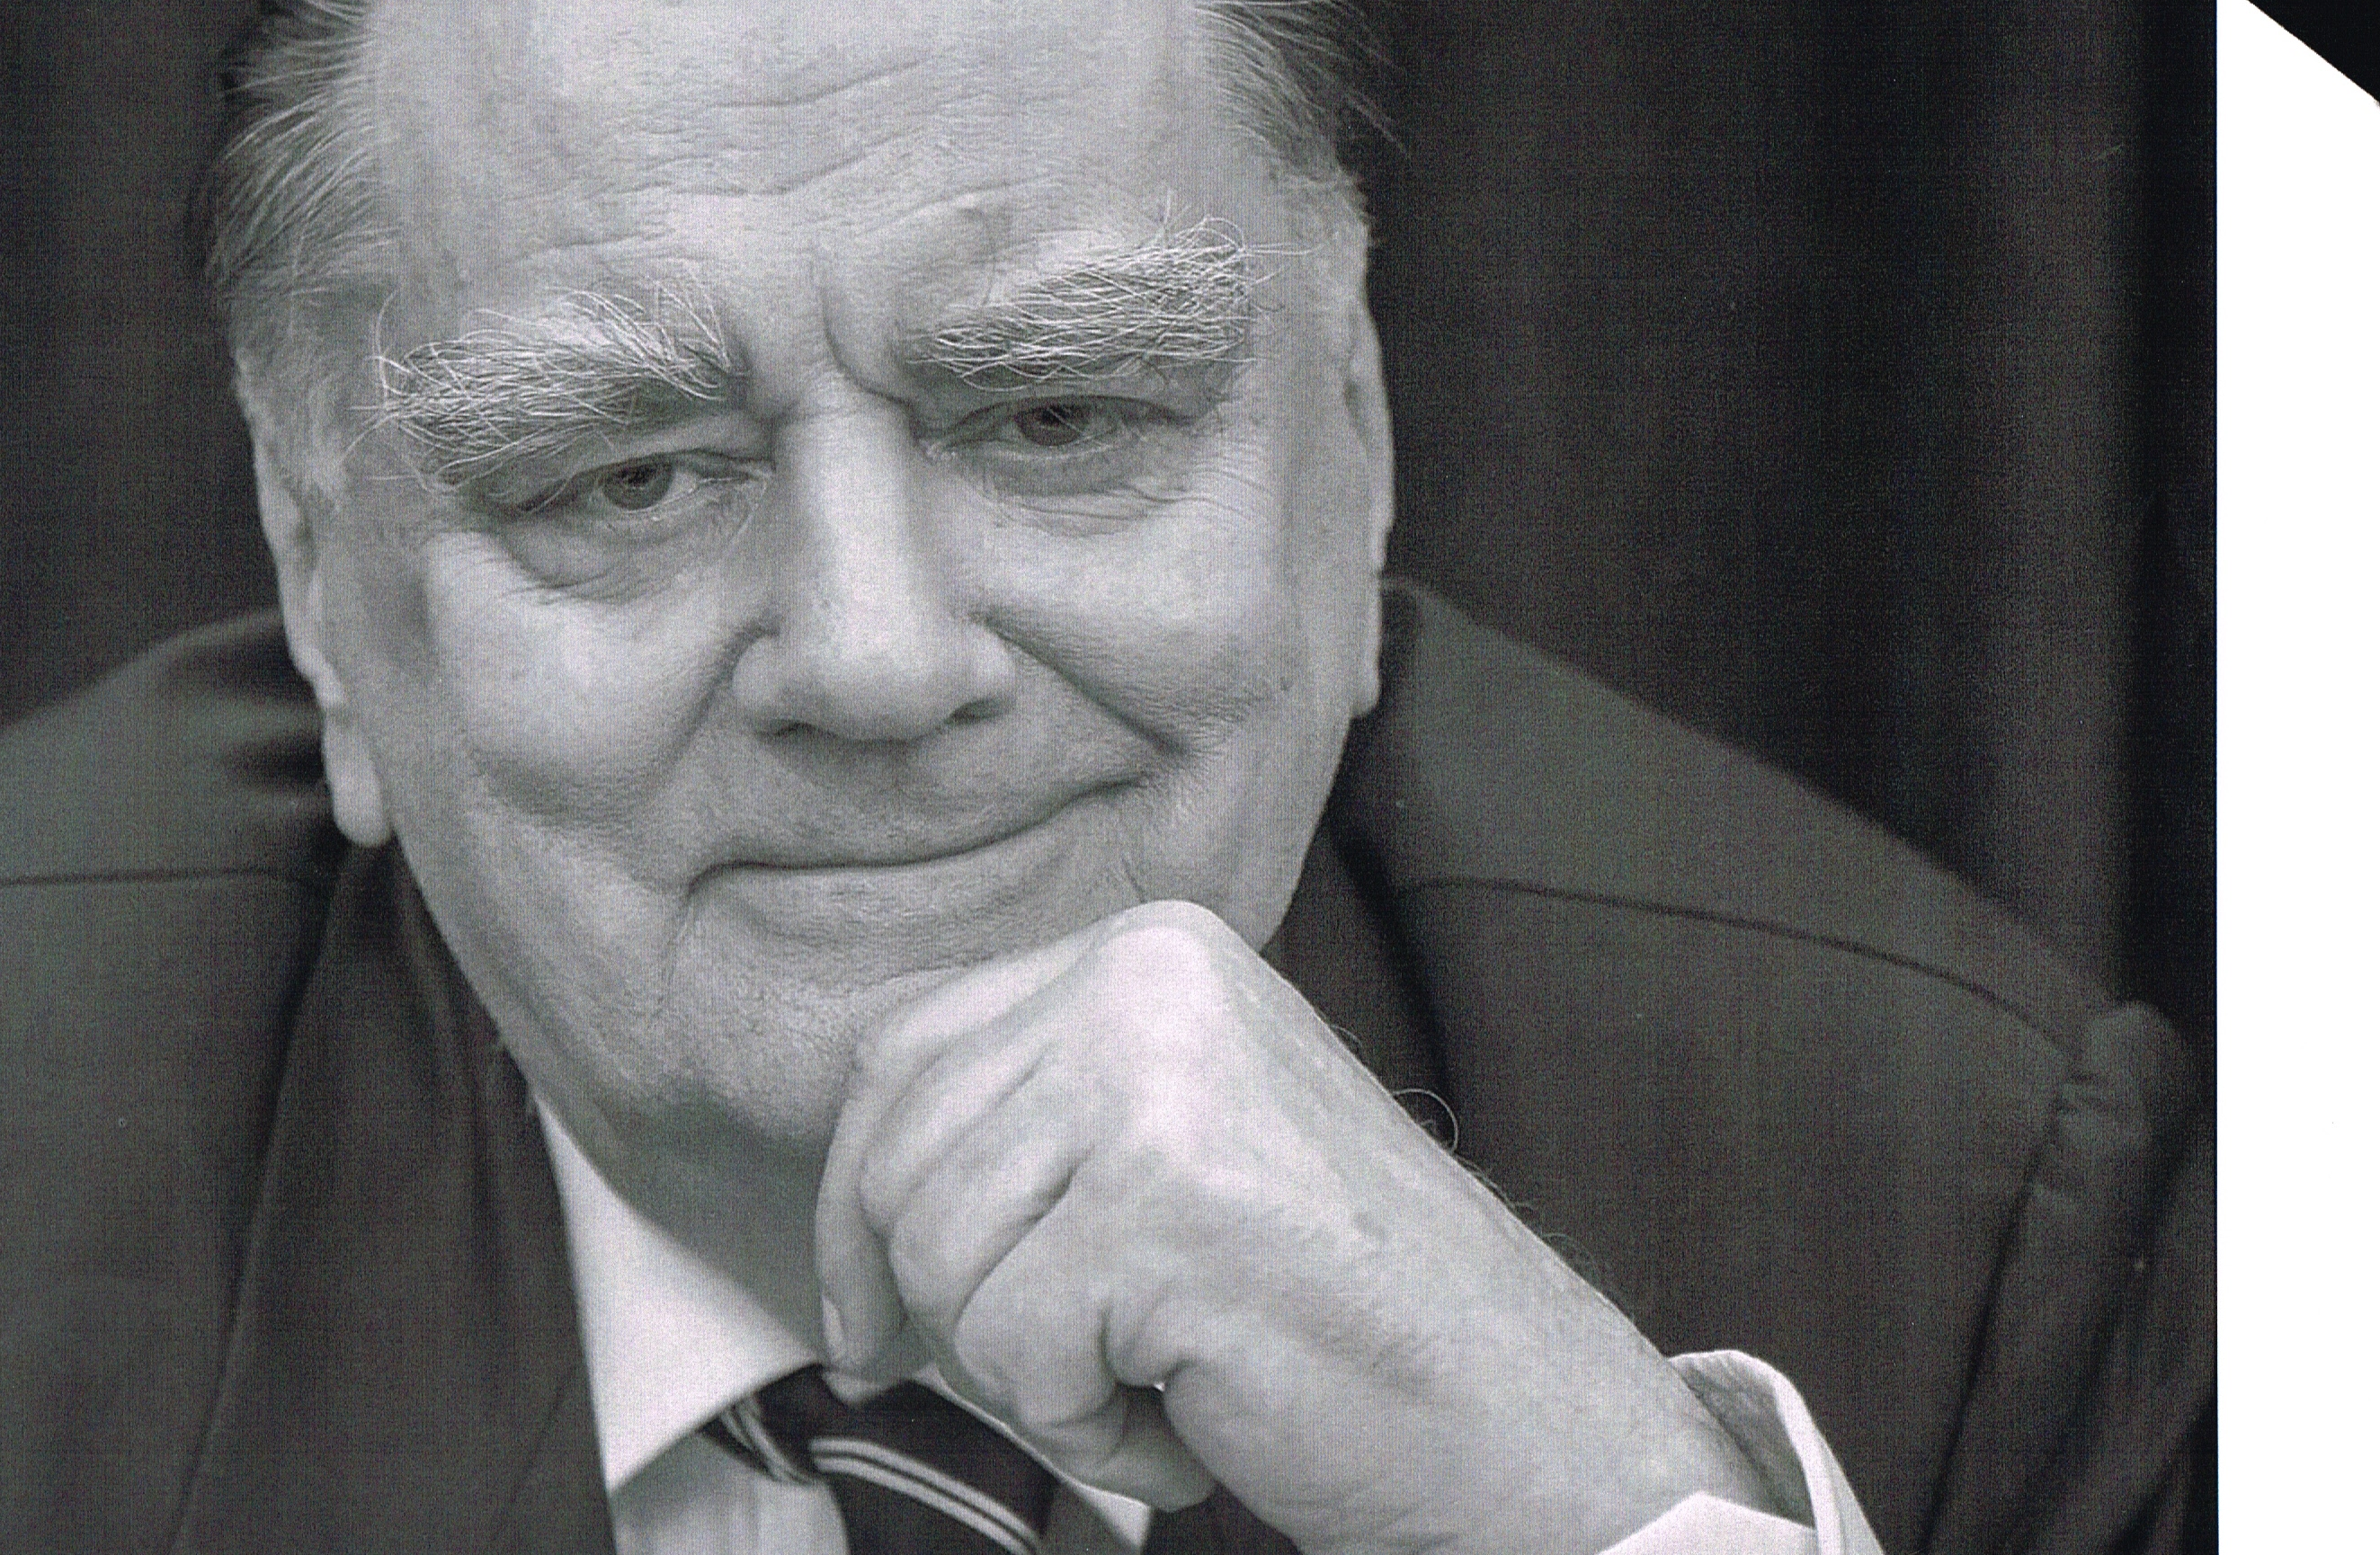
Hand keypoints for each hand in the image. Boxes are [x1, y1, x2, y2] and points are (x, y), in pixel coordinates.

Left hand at [813, 901, 1776, 1554]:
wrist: (1527, 1418)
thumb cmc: (1343, 1309)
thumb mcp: (1171, 1140)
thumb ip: (1032, 1116)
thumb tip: (852, 1186)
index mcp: (1147, 952)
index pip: (900, 1055)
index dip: (857, 1202)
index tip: (868, 1309)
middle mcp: (1146, 981)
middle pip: (899, 1161)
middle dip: (943, 1305)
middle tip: (1063, 1369)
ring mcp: (1154, 1080)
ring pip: (940, 1263)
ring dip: (1036, 1371)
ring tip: (1167, 1367)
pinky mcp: (1162, 1202)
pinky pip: (1010, 1351)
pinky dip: (1089, 1426)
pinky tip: (1197, 1401)